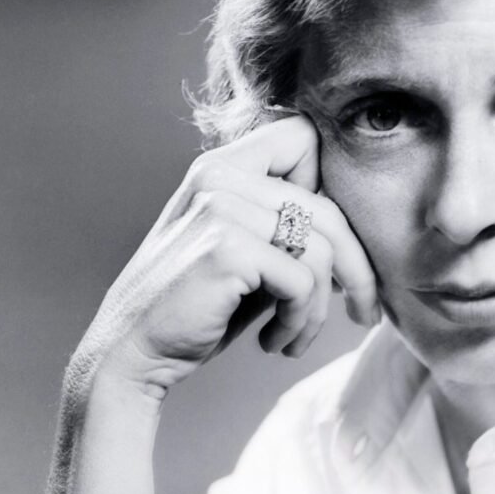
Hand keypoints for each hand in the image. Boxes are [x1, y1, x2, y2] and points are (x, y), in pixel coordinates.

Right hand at [73, 116, 379, 398]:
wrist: (130, 355)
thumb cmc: (201, 307)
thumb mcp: (250, 254)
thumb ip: (291, 228)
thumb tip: (363, 234)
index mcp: (224, 166)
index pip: (304, 138)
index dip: (334, 187)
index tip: (341, 245)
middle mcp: (220, 175)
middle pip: (330, 210)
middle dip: (358, 270)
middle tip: (365, 312)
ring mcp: (220, 207)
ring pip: (322, 252)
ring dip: (319, 309)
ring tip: (295, 336)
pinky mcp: (225, 248)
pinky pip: (303, 282)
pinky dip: (300, 322)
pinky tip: (275, 342)